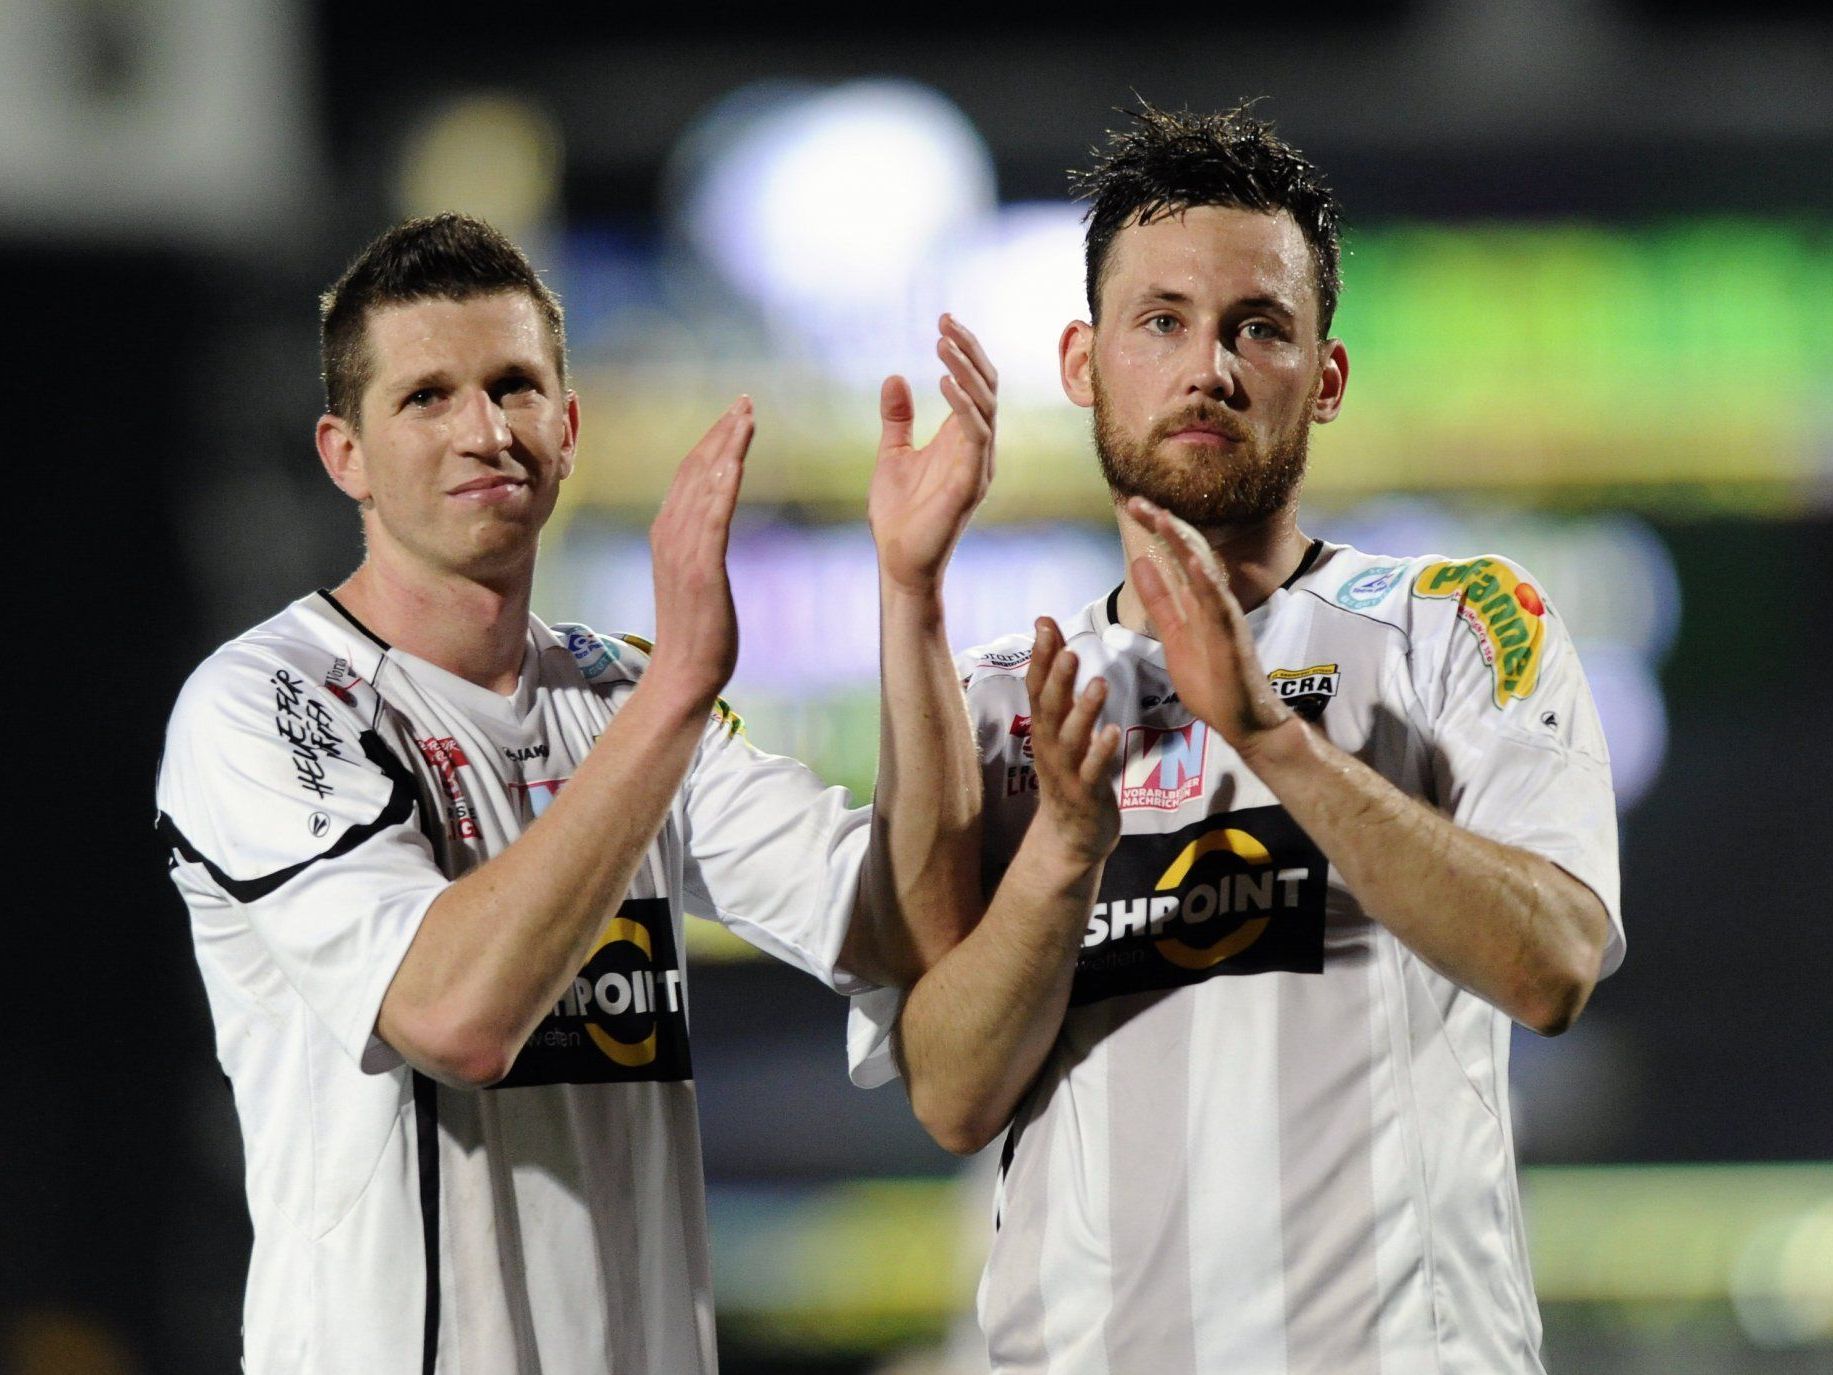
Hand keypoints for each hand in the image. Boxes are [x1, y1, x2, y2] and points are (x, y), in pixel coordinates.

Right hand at [645, 397, 752, 709]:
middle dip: (720, 432)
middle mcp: (670, 534)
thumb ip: (700, 547)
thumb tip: (712, 527)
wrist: (684, 673)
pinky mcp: (700, 568)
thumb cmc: (697, 632)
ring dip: (725, 448)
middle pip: (695, 469)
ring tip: (746, 417)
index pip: (689, 475)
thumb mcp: (696, 578)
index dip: (711, 442)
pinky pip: (712, 519)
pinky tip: (737, 462)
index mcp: (669, 534)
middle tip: (744, 402)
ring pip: (703, 485)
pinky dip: (722, 486)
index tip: (733, 416)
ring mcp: (682, 550)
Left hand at [869, 314, 996, 593]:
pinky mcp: (971, 482)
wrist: (898, 560)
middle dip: (968, 351)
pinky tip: (943, 381)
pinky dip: (963, 405)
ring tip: (943, 342)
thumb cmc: (900, 513)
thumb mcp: (892, 454)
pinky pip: (976, 434)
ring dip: (966, 370)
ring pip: (986, 405)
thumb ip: (897, 419)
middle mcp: (978, 448)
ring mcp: (979, 464)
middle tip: (945, 322)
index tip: (943, 321)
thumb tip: (895, 377)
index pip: (976, 385)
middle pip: (986, 387)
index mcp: (963, 439)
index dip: (965, 352)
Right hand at [1025, 618, 1121, 865]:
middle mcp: (1049, 746)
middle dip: (1057, 678)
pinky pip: (1092, 772)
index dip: (1041, 655)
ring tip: (1098, 683)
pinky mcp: (1085, 795)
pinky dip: (1099, 753)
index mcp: (1044, 727)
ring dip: (1083, 712)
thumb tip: (1047, 631)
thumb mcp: (1059, 727)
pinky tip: (1111, 733)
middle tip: (1068, 649)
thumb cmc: (1069, 772)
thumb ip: (1056, 683)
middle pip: (1049, 708)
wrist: (1070, 838)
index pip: (1037, 686)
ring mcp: (1066, 771)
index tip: (1044, 623)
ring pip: (1071, 738)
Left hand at [1126, 496, 1294, 753]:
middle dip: (1164, 525)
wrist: (1243, 720)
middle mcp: (1212, 600)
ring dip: (1183, 544)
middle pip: (1188, 552)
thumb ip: (1160, 599)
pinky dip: (1208, 583)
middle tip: (1138, 501)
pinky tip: (1194, 564)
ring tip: (1162, 518)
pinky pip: (1220, 606)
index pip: (1175, 553)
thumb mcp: (1173, 634)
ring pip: (1205, 571)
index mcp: (1196, 599)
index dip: (1156, 528)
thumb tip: (1141, 562)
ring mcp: (1224, 616)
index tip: (1134, 505)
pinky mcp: (1234, 637)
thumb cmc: (1212, 681)